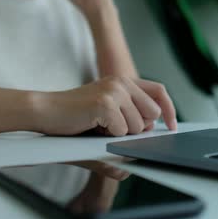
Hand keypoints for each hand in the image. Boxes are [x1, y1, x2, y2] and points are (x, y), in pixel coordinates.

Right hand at [32, 76, 177, 135]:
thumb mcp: (108, 117)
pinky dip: (108, 136)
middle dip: (138, 129)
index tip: (172, 127)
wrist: (45, 112)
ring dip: (120, 134)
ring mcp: (114, 90)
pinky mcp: (105, 102)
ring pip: (138, 126)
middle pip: (152, 114)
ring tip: (98, 126)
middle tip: (112, 128)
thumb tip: (154, 132)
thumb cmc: (75, 119)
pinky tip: (92, 127)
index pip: (159, 92)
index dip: (169, 110)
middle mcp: (122, 81)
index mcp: (124, 82)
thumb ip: (131, 121)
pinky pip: (122, 131)